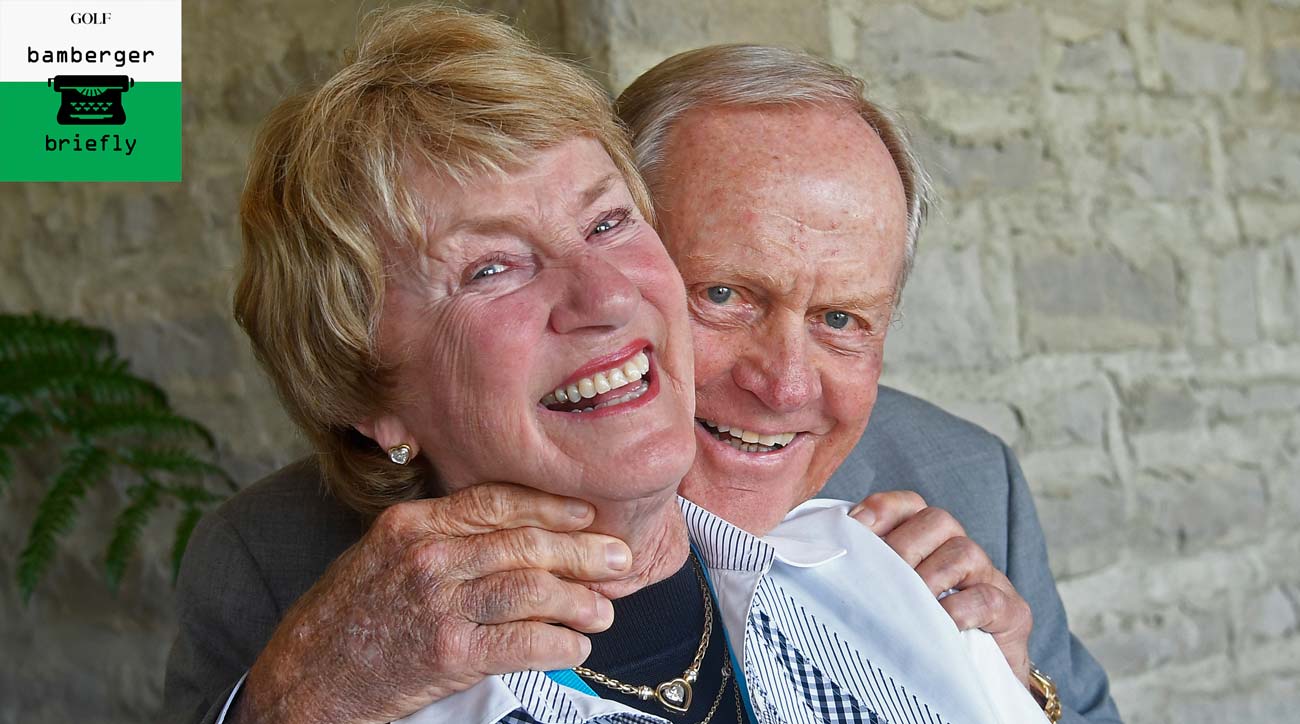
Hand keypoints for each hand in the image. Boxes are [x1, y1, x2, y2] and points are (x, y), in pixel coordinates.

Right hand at [233, 483, 631, 723]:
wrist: (305, 678)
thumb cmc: (347, 615)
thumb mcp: (382, 554)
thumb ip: (440, 535)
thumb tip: (510, 533)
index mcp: (413, 523)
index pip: (497, 502)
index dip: (551, 507)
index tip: (588, 515)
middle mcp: (429, 555)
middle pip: (525, 544)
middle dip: (582, 551)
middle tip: (619, 560)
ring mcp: (439, 603)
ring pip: (531, 589)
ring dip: (578, 601)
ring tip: (603, 611)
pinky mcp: (449, 652)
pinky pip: (522, 641)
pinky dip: (558, 645)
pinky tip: (574, 649)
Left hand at [850, 491, 1032, 686]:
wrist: (974, 680)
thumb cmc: (921, 633)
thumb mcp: (890, 599)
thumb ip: (866, 574)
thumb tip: (820, 560)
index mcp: (929, 541)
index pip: (909, 504)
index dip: (882, 508)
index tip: (855, 527)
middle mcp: (961, 550)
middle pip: (937, 520)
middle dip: (902, 547)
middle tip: (880, 580)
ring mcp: (989, 579)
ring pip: (963, 552)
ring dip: (928, 577)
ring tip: (908, 607)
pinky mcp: (1012, 612)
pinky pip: (987, 598)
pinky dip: (959, 611)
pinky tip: (939, 626)